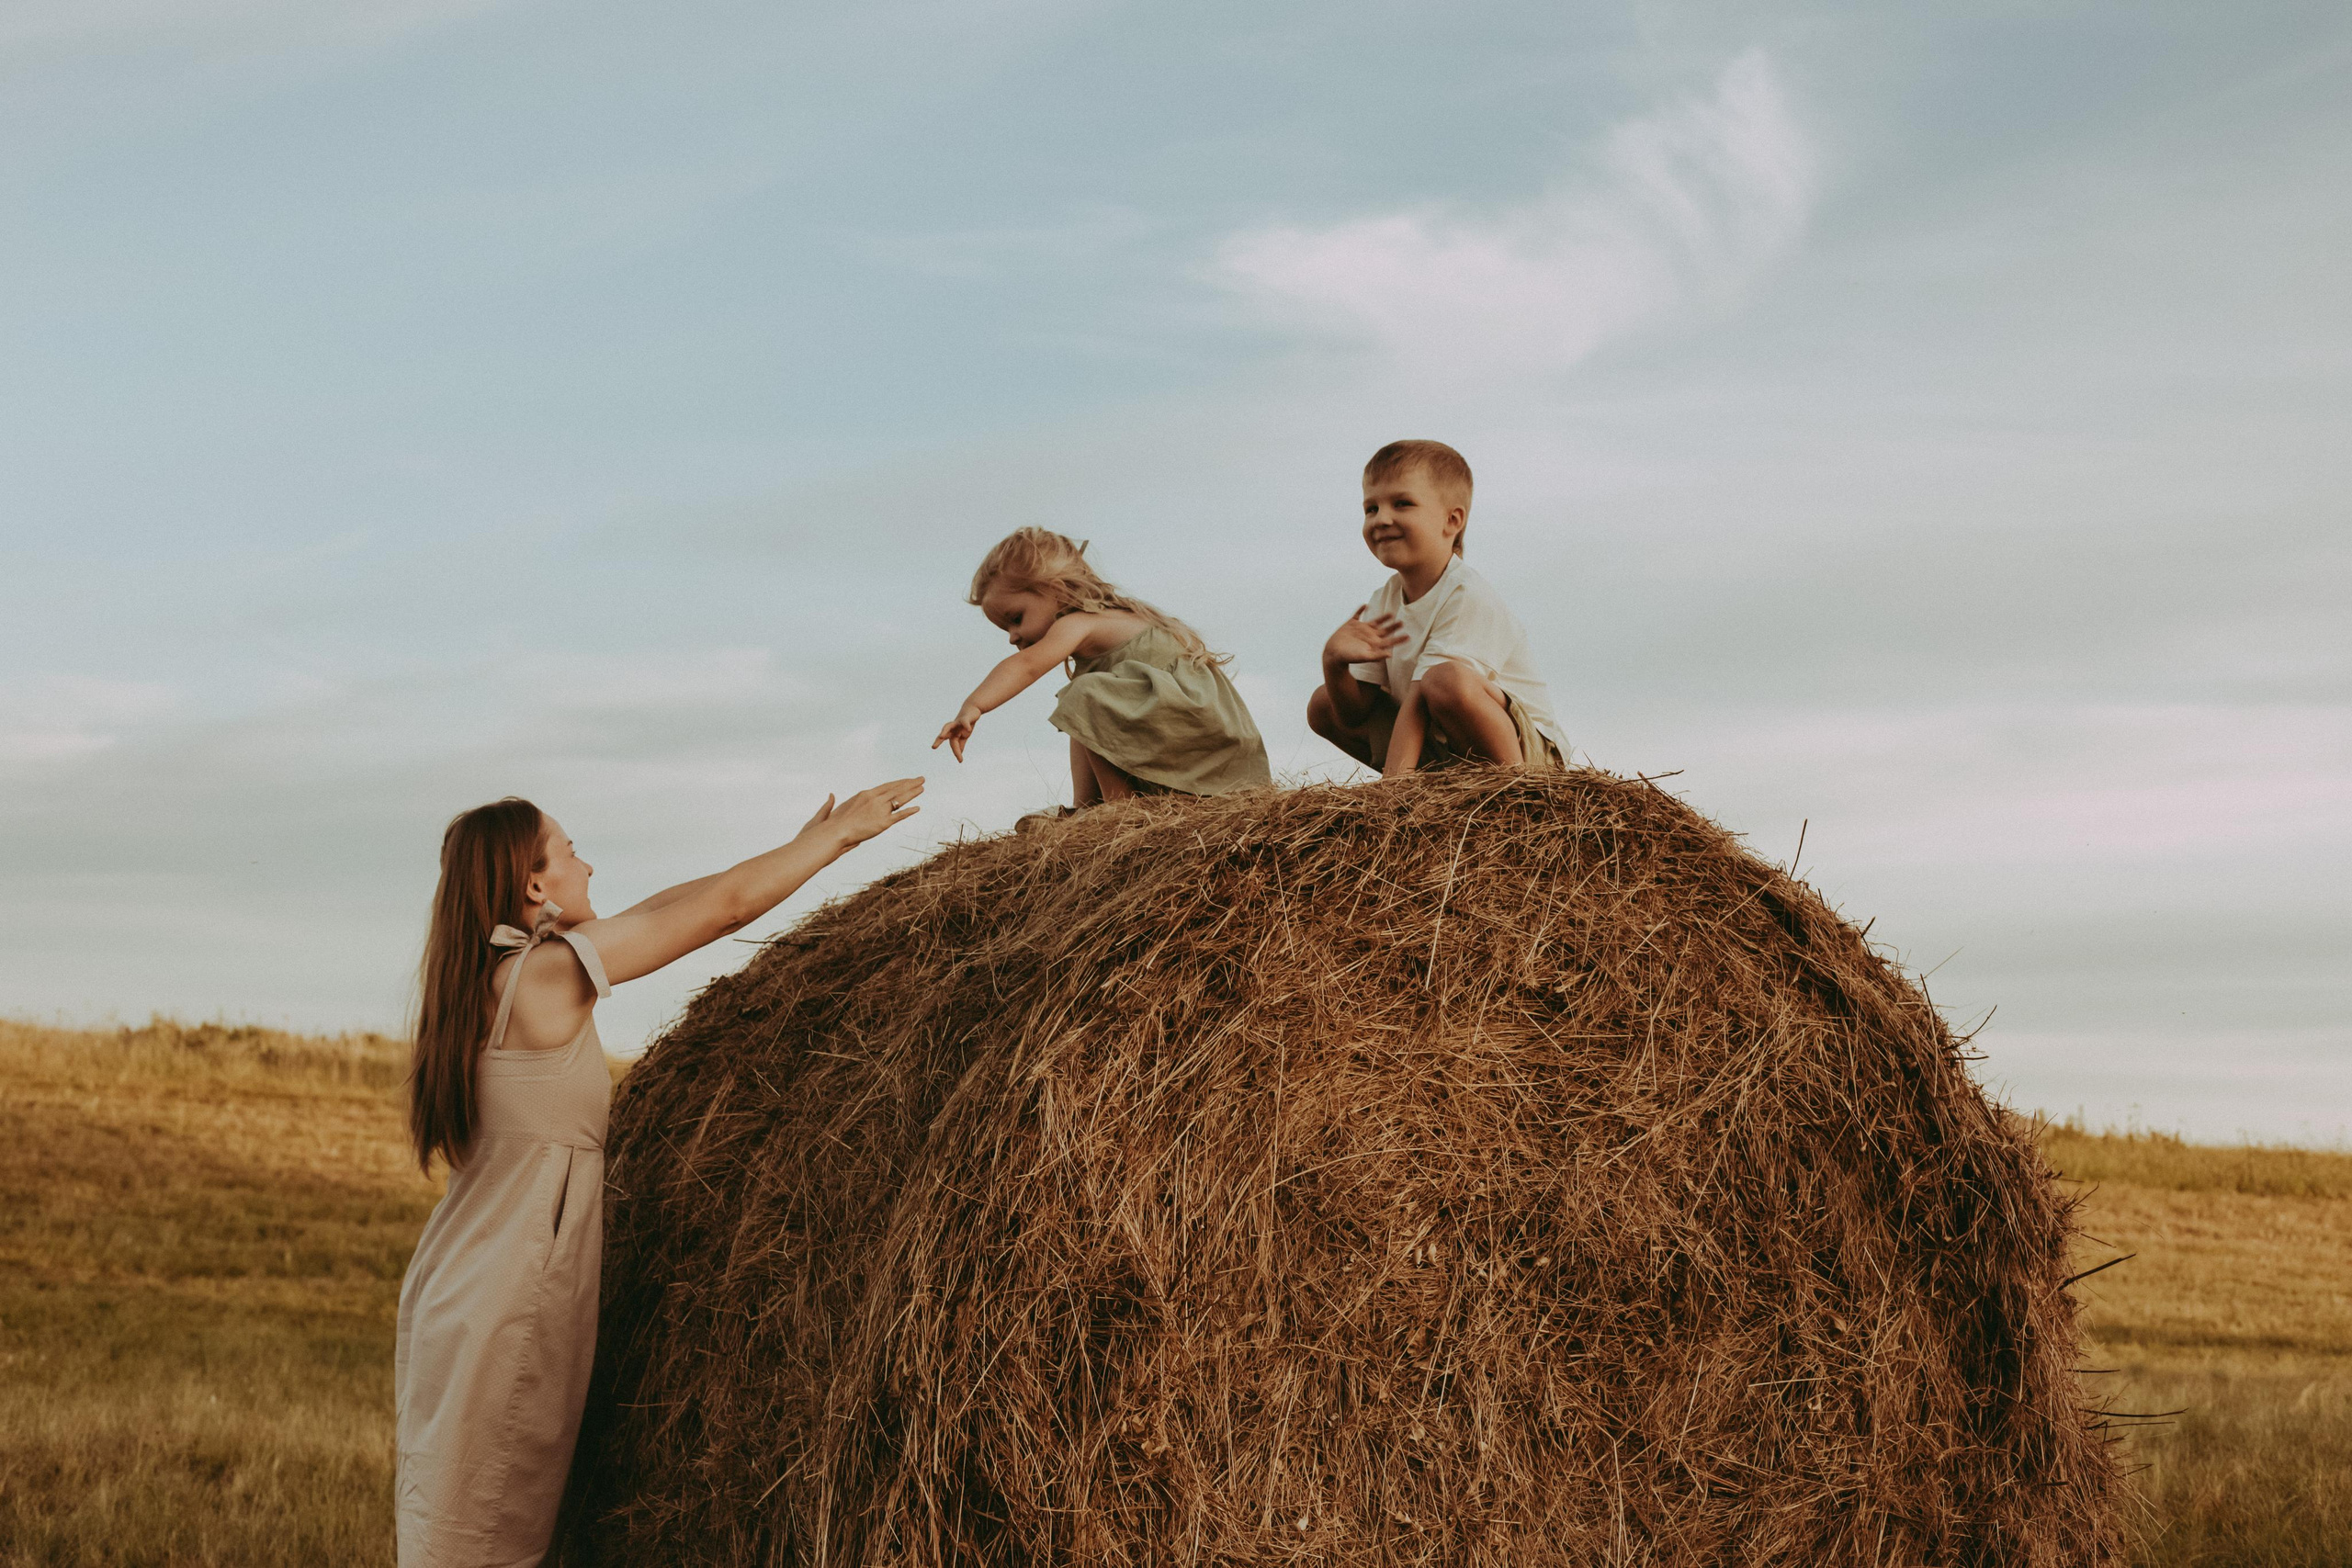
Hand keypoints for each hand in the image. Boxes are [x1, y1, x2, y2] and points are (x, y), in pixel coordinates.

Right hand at [806, 777, 923, 847]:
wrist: (836, 831)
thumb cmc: (835, 822)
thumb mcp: (840, 807)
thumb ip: (839, 802)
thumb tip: (832, 795)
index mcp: (866, 794)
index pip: (887, 786)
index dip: (899, 783)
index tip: (907, 780)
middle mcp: (875, 799)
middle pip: (897, 789)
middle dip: (910, 783)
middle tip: (921, 779)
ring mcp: (880, 810)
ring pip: (900, 799)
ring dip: (913, 793)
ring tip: (922, 788)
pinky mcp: (883, 822)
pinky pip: (899, 816)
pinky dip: (909, 811)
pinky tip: (918, 808)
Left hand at [932, 705, 982, 762]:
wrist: (973, 710)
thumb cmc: (967, 723)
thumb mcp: (964, 735)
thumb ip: (960, 744)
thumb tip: (959, 755)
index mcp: (953, 733)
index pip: (952, 744)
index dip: (956, 752)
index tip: (960, 761)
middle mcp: (953, 728)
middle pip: (944, 734)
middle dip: (938, 740)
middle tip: (933, 747)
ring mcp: (957, 722)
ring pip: (948, 726)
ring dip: (944, 731)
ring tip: (941, 736)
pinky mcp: (964, 718)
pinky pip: (964, 722)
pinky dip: (966, 725)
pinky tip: (968, 729)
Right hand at [1324, 605, 1405, 667]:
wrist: (1334, 653)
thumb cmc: (1349, 657)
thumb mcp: (1364, 656)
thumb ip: (1377, 655)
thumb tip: (1390, 655)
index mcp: (1374, 644)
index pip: (1390, 641)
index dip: (1399, 639)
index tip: (1408, 636)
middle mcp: (1369, 636)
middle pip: (1385, 630)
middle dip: (1394, 627)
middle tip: (1402, 622)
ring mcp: (1361, 629)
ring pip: (1375, 622)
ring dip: (1383, 618)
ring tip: (1391, 614)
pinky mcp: (1351, 624)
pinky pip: (1357, 615)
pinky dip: (1361, 609)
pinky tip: (1365, 605)